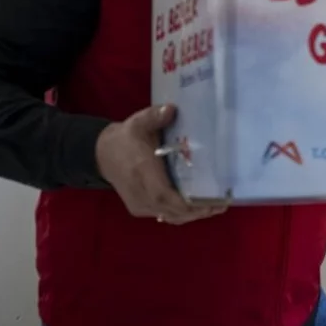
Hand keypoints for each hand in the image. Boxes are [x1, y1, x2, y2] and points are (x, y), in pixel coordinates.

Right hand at [95, 105, 226, 224]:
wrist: (102, 154)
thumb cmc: (126, 138)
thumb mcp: (138, 122)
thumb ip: (155, 116)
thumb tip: (172, 109)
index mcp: (142, 172)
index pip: (164, 195)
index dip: (188, 203)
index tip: (211, 202)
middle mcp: (141, 193)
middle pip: (172, 211)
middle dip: (199, 210)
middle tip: (222, 203)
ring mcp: (140, 204)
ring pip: (170, 216)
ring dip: (193, 214)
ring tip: (215, 206)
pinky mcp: (140, 208)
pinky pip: (164, 215)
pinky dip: (182, 214)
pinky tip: (198, 207)